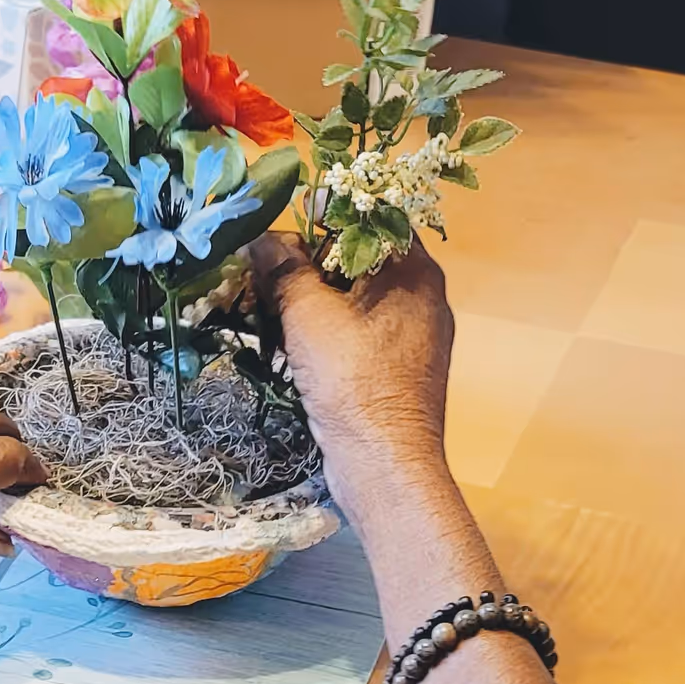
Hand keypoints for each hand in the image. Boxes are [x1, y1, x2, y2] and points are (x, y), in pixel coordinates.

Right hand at [251, 232, 454, 521]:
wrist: (385, 467)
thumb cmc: (353, 384)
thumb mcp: (309, 316)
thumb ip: (284, 269)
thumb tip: (260, 237)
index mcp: (416, 272)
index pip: (371, 216)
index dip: (323, 216)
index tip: (280, 231)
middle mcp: (424, 296)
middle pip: (361, 257)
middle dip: (310, 261)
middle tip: (263, 269)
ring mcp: (415, 335)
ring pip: (358, 296)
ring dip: (313, 296)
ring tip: (268, 302)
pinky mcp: (399, 367)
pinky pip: (361, 329)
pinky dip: (328, 327)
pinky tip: (291, 339)